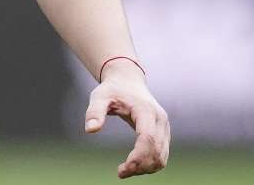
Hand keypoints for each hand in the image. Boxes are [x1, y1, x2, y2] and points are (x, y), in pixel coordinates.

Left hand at [84, 61, 169, 177]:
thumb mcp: (99, 96)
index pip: (148, 138)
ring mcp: (164, 127)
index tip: (122, 170)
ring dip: (146, 168)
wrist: (128, 81)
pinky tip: (134, 166)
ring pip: (161, 156)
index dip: (138, 157)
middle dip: (140, 166)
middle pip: (156, 151)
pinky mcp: (163, 133)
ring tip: (124, 170)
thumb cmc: (112, 89)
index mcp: (146, 110)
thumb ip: (94, 112)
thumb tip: (90, 130)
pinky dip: (150, 164)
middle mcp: (160, 119)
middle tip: (120, 173)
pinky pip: (161, 155)